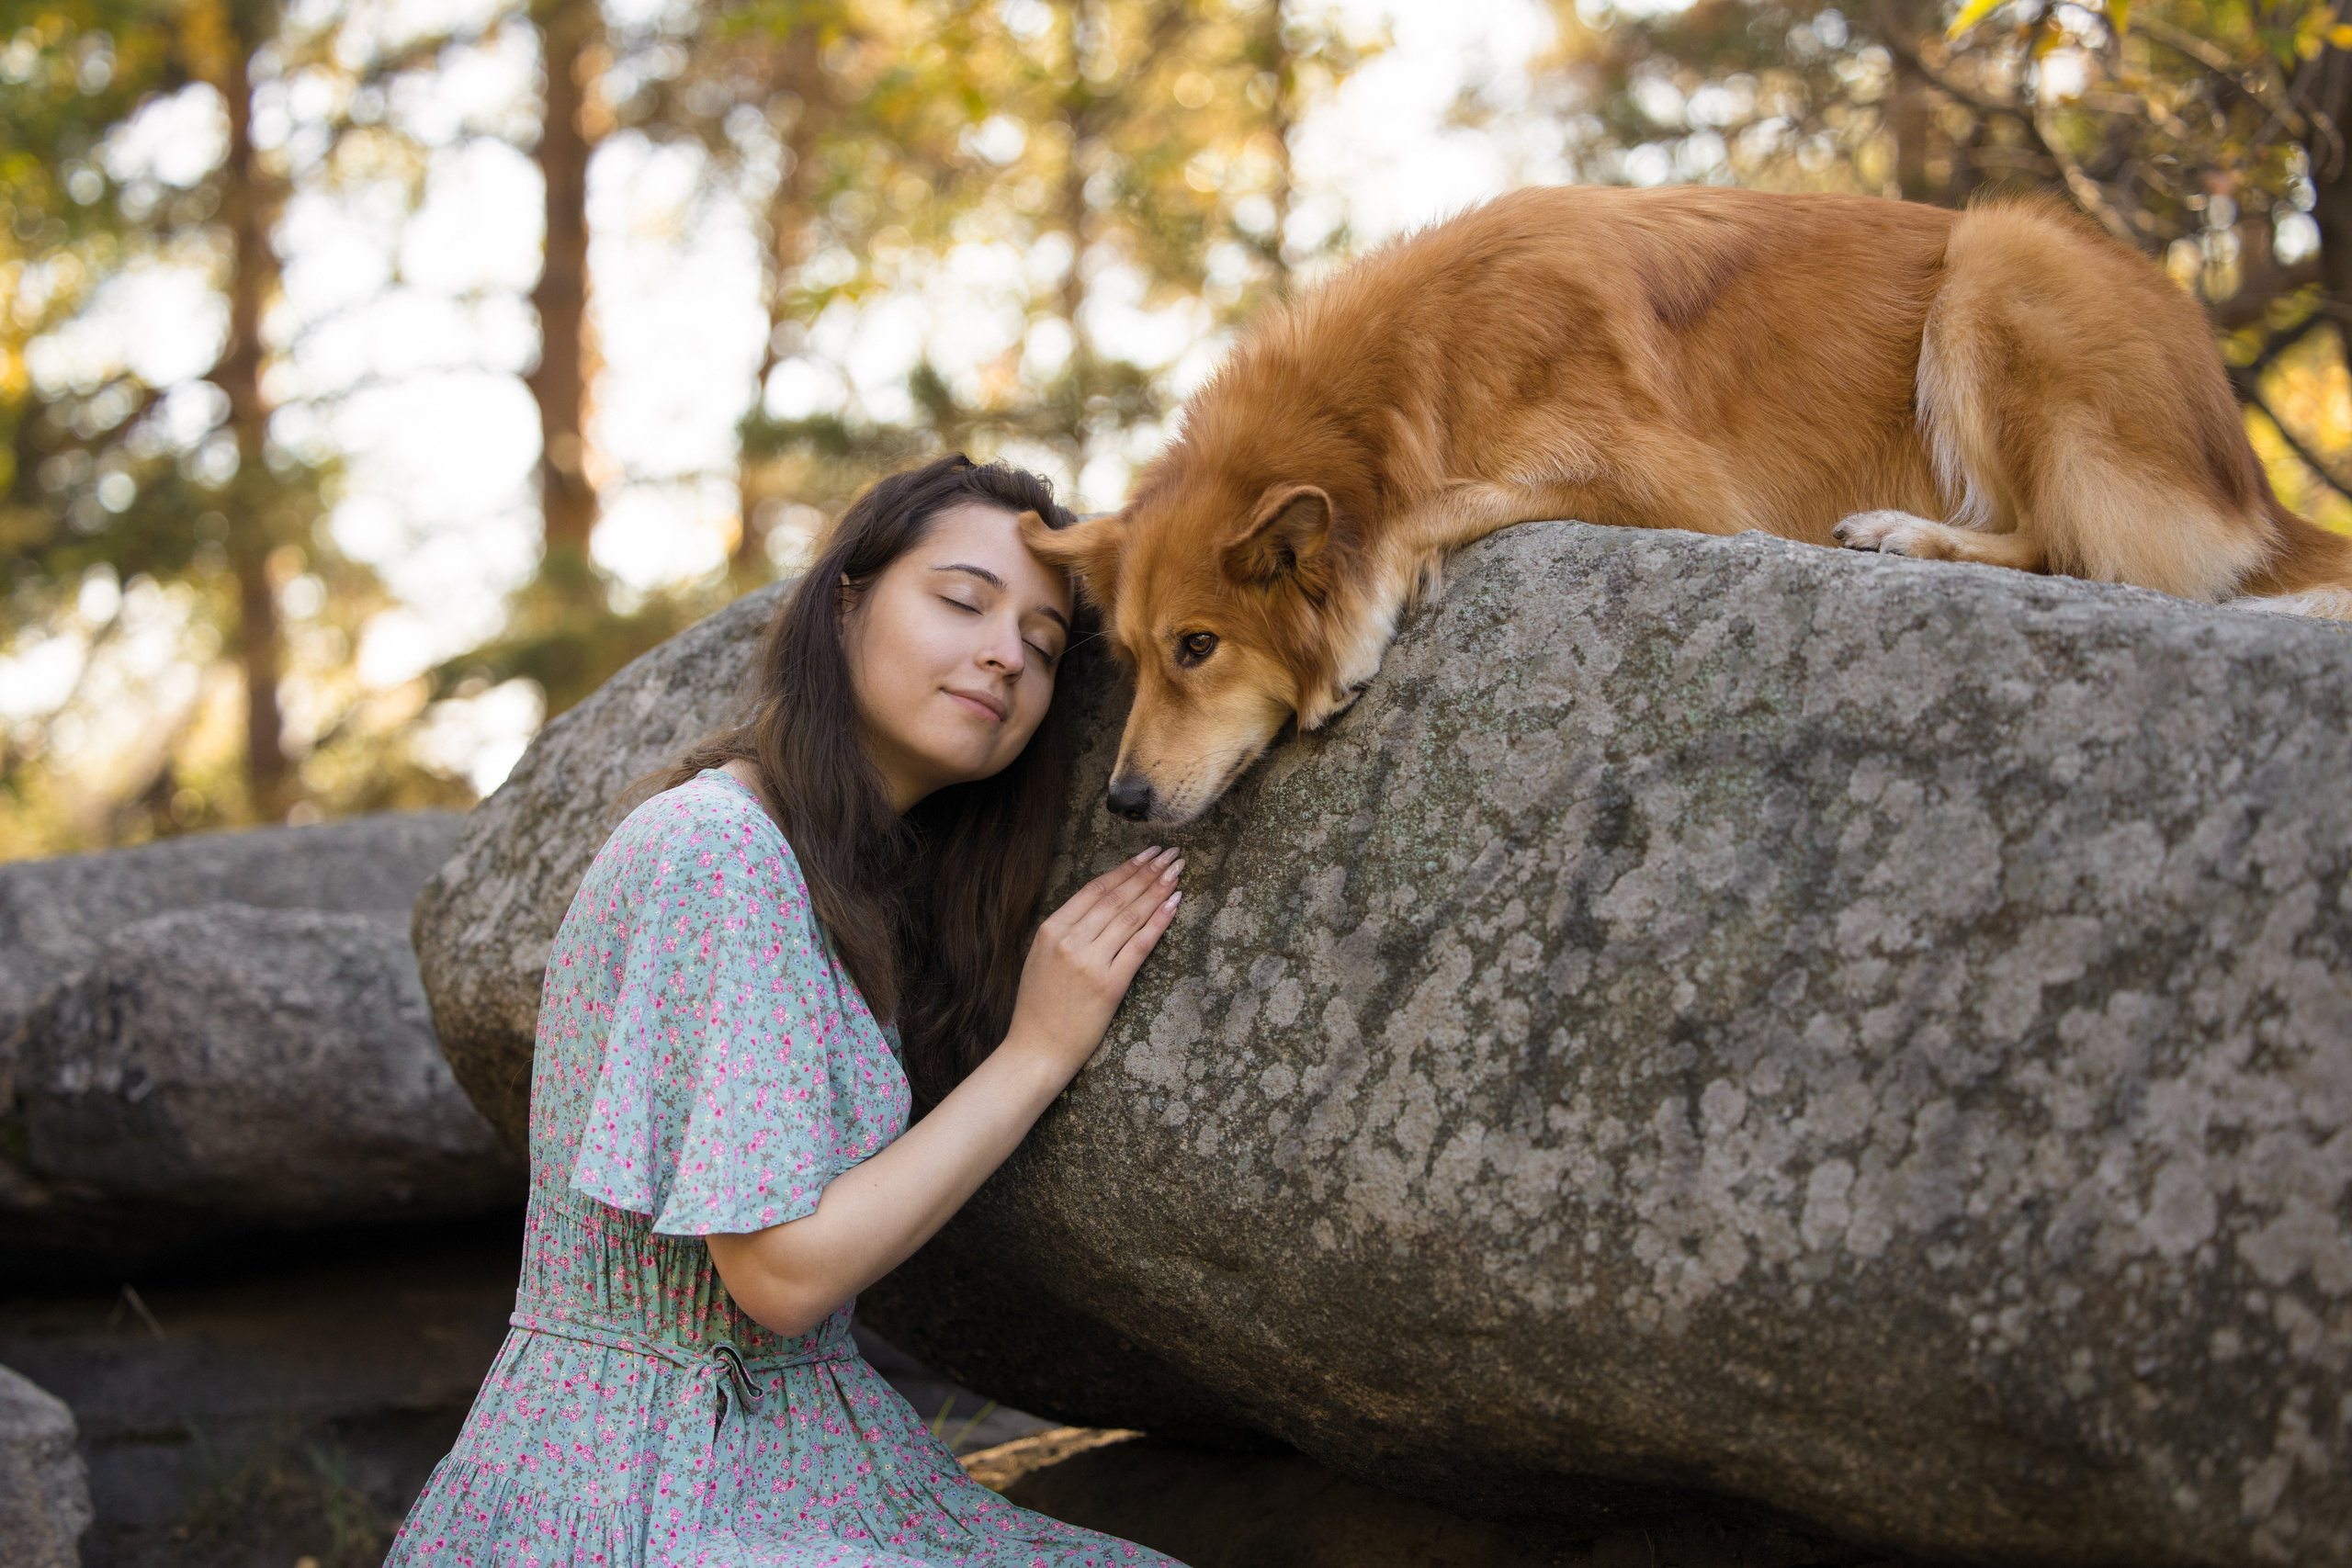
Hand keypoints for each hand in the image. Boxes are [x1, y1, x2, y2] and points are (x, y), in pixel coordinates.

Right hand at [1004, 846, 1183, 1077]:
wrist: (1036, 1050)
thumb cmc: (1038, 1008)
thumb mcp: (1040, 959)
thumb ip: (1065, 932)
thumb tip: (1101, 906)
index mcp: (1051, 930)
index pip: (1096, 889)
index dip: (1125, 868)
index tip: (1147, 854)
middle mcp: (1070, 941)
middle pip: (1118, 898)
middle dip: (1149, 872)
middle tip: (1172, 855)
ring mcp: (1090, 962)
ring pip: (1131, 916)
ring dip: (1159, 890)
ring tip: (1178, 871)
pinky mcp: (1109, 985)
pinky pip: (1140, 945)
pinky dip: (1160, 922)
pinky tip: (1175, 903)